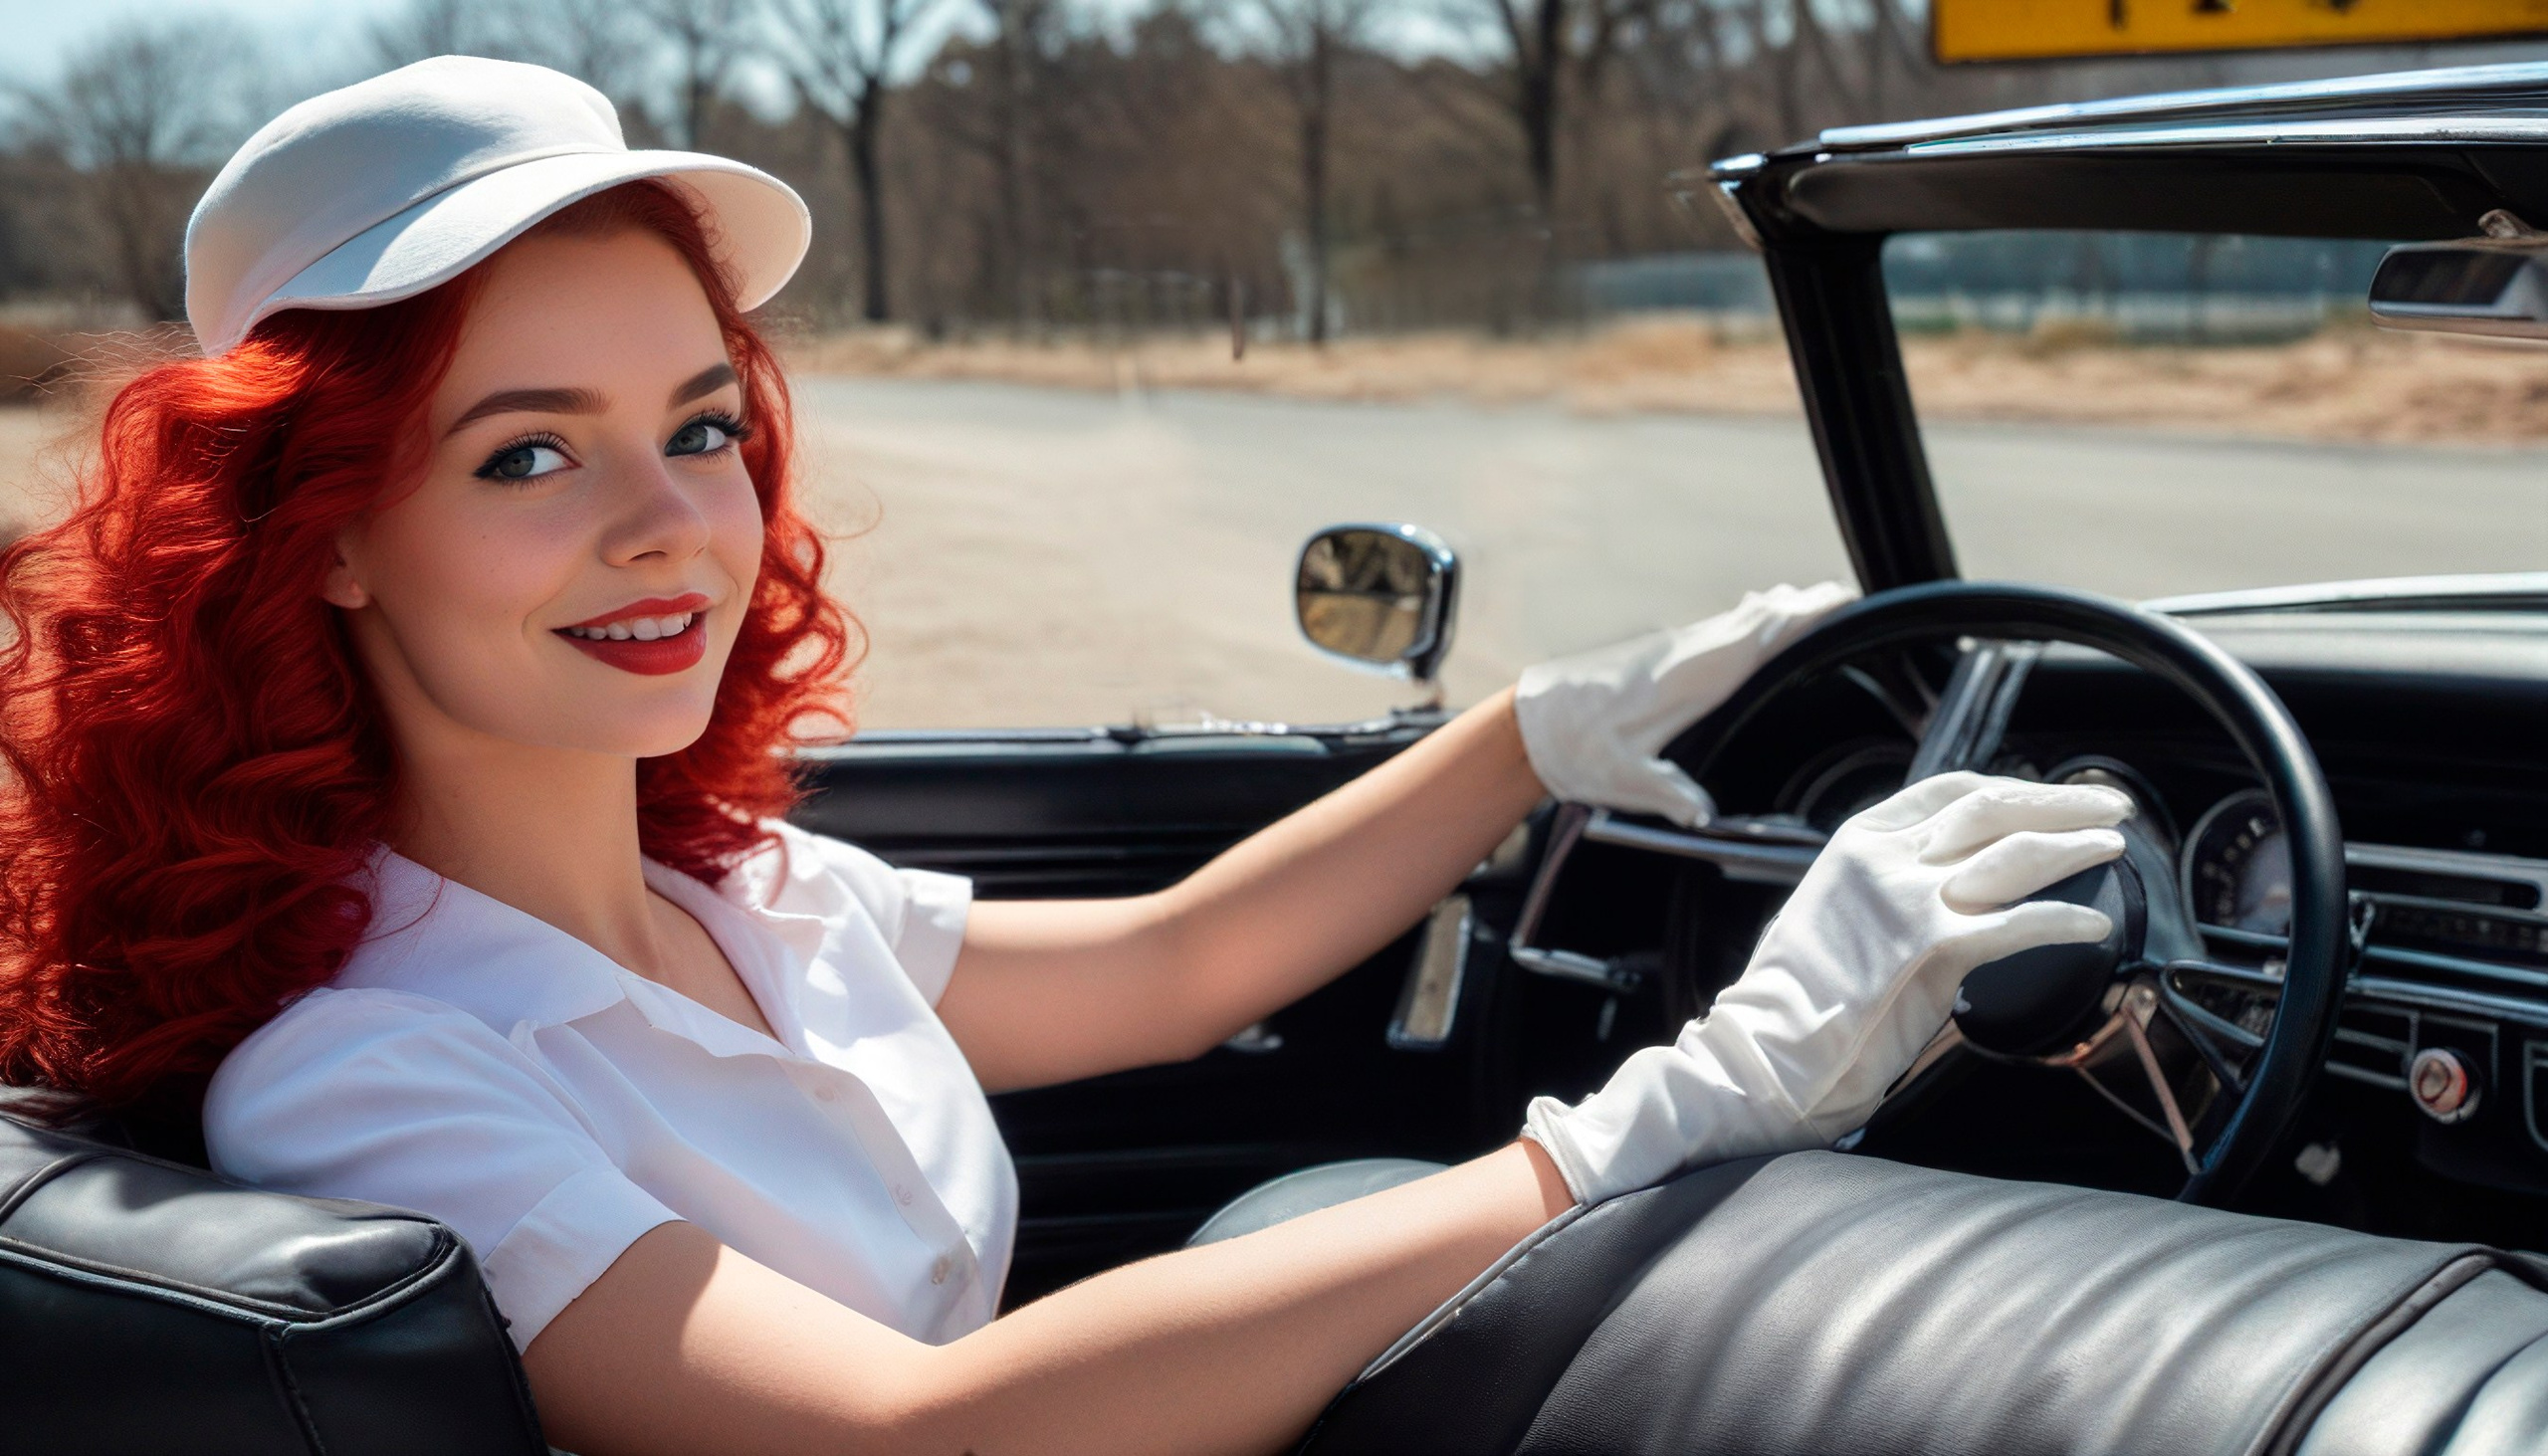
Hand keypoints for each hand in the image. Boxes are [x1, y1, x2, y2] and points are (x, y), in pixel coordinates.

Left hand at [1512, 582, 1856, 827]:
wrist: (1529, 722)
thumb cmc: (1574, 750)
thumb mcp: (1621, 781)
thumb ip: (1666, 793)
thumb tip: (1703, 815)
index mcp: (1688, 678)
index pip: (1756, 636)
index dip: (1800, 617)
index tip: (1839, 601)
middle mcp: (1685, 654)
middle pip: (1756, 618)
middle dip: (1802, 606)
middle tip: (1849, 599)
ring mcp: (1673, 650)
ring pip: (1736, 618)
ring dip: (1777, 609)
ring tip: (1818, 602)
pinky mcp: (1661, 655)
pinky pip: (1717, 628)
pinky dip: (1749, 619)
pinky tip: (1759, 618)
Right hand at [1520, 771, 2132, 1206]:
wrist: (1764, 1053)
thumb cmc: (1795, 1003)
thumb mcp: (1835, 916)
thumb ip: (1887, 892)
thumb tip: (1946, 893)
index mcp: (1857, 843)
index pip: (1950, 792)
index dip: (2012, 788)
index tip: (2053, 795)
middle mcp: (1884, 859)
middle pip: (1992, 809)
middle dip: (2060, 804)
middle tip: (2110, 808)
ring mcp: (1906, 898)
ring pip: (2013, 855)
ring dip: (2074, 849)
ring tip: (2113, 852)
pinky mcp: (1929, 946)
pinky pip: (2017, 923)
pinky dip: (2063, 920)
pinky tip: (2093, 926)